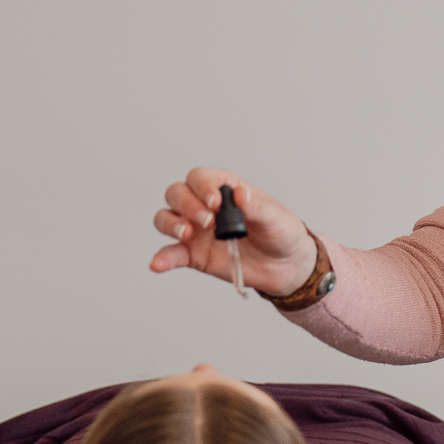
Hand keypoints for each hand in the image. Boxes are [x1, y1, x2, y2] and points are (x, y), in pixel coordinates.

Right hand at [150, 168, 317, 295]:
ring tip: (187, 234)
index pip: (200, 178)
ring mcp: (196, 230)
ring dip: (171, 224)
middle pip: (177, 193)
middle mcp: (204, 206)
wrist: (286, 265)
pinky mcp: (193, 255)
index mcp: (224, 189)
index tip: (216, 202)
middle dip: (187, 204)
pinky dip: (162, 258)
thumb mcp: (275, 217)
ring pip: (166, 218)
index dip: (202, 186)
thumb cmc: (280, 232)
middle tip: (207, 221)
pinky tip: (158, 264)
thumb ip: (256, 206)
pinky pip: (172, 254)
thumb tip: (240, 195)